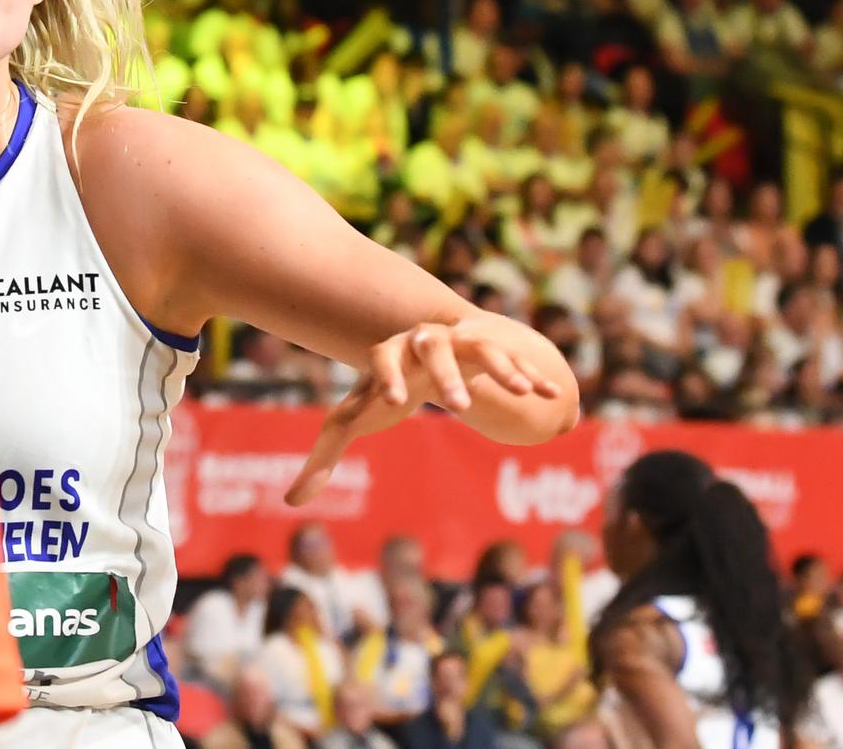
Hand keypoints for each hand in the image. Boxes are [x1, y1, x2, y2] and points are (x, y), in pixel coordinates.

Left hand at [286, 314, 562, 504]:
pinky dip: (532, 376)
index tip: (395, 403)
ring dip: (500, 369)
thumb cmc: (377, 395)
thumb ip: (322, 460)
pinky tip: (555, 398)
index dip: (385, 379)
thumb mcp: (351, 423)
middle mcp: (421, 343)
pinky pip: (513, 361)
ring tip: (524, 395)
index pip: (380, 360)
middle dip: (447, 375)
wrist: (415, 354)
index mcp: (384, 358)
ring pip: (480, 349)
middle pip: (432, 349)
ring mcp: (458, 343)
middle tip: (459, 407)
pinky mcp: (489, 351)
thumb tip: (290, 501)